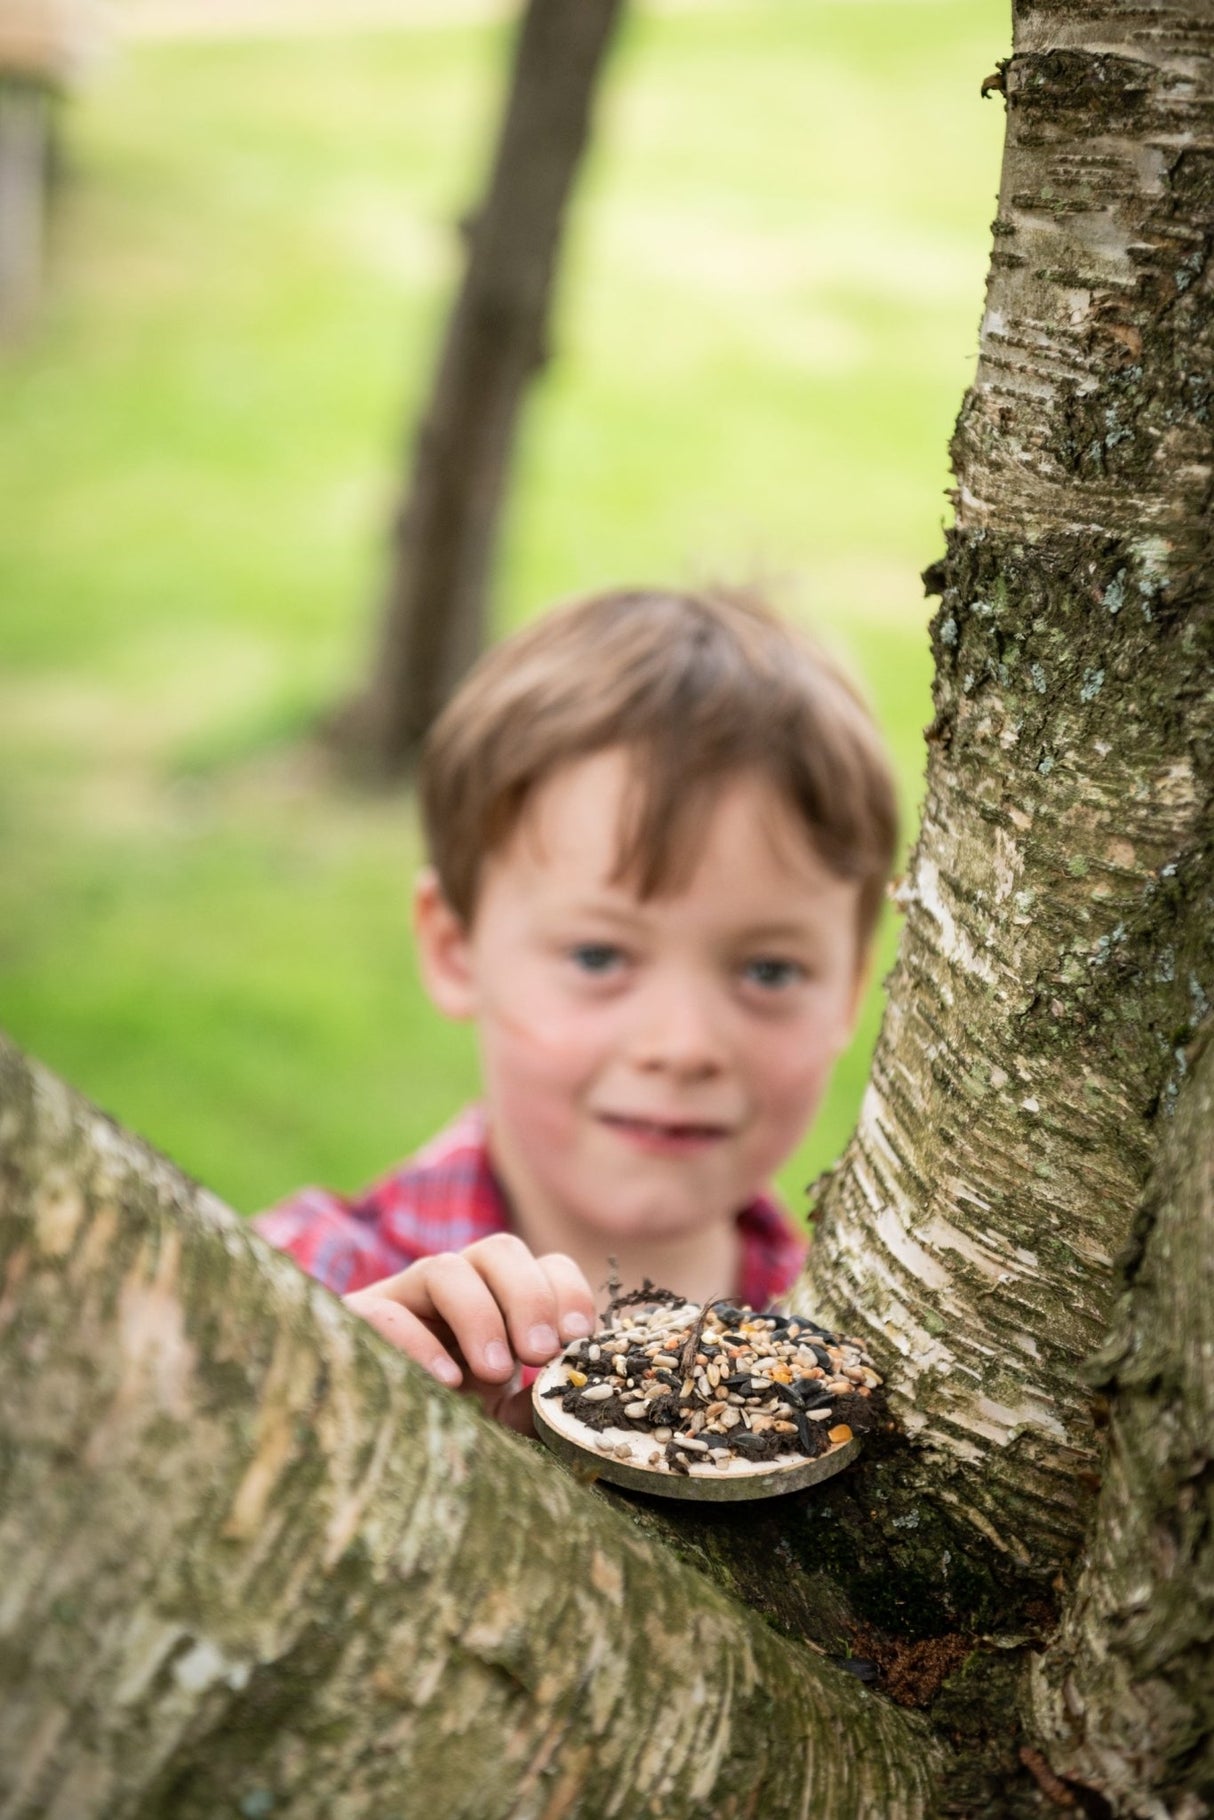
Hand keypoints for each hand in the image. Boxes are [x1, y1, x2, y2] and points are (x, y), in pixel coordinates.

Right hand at [343, 1233, 596, 1430]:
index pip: (546, 1266)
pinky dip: (420, 1343)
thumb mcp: (503, 1422)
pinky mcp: (358, 1322)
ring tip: (496, 1371)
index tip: (578, 1338)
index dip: (568, 1292)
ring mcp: (405, 1298)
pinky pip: (387, 1313)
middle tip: (541, 1352)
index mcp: (502, 1301)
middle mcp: (457, 1287)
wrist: (378, 1448)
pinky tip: (446, 1382)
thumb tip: (554, 1400)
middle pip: (500, 1251)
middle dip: (529, 1297)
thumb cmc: (451, 1428)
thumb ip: (532, 1411)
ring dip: (479, 1315)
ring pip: (444, 1268)